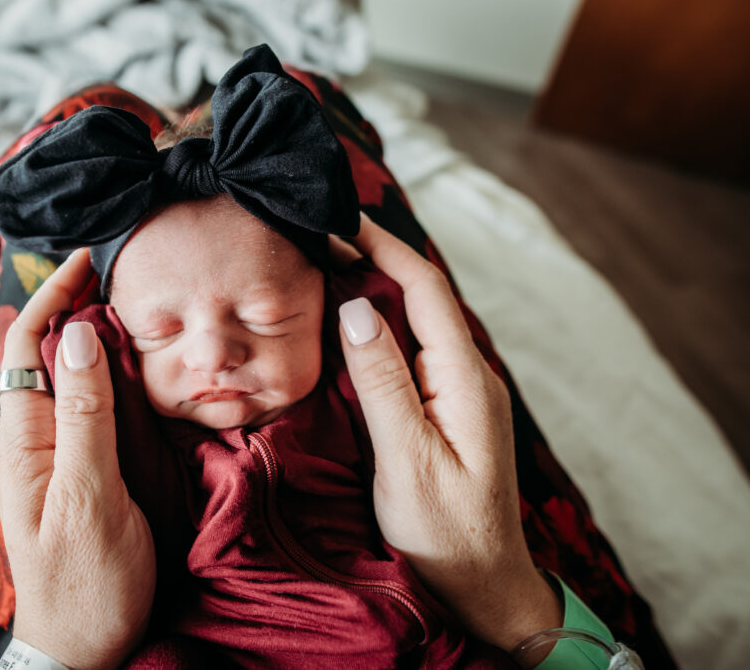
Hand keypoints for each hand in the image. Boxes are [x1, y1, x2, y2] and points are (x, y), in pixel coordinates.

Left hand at [0, 248, 154, 669]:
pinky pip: (99, 408)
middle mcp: (42, 436)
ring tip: (138, 303)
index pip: (28, 345)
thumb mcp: (86, 497)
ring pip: (77, 378)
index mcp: (28, 437)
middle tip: (123, 272)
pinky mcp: (91, 469)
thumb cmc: (84, 580)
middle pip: (50, 353)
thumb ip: (84, 417)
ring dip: (99, 335)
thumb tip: (78, 336)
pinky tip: (145, 365)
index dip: (53, 297)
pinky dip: (118, 375)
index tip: (89, 260)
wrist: (87, 645)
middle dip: (77, 305)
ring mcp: (66, 452)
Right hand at [336, 215, 560, 651]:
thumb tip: (356, 307)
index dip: (384, 247)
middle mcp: (469, 374)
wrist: (485, 584)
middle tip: (320, 236)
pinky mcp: (448, 407)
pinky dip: (381, 326)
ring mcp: (460, 390)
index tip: (339, 220)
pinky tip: (351, 324)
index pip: (425, 289)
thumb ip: (383, 383)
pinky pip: (413, 350)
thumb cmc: (445, 532)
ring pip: (417, 322)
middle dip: (375, 258)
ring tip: (327, 265)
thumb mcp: (407, 459)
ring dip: (376, 288)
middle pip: (423, 297)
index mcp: (465, 379)